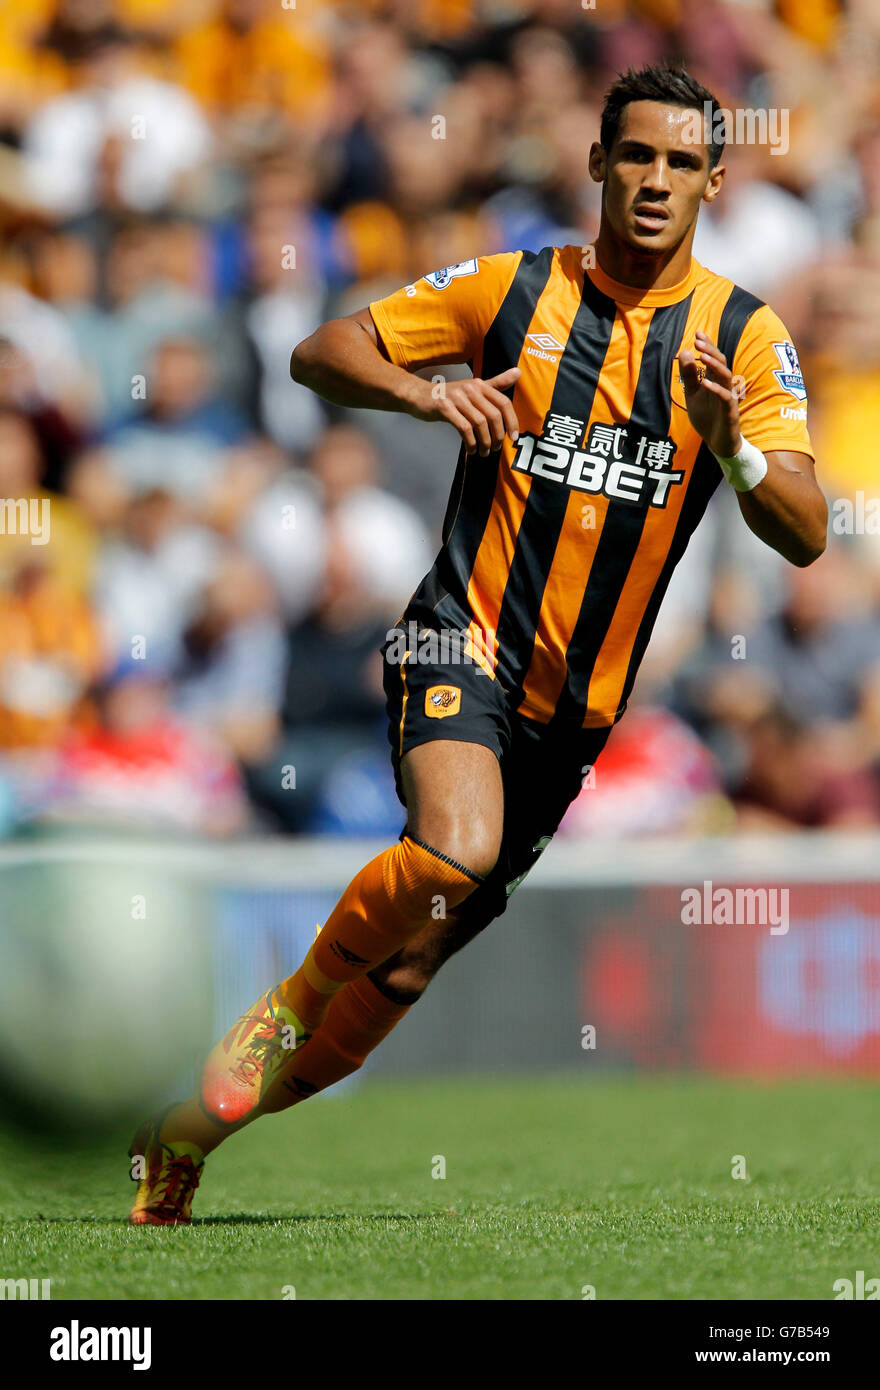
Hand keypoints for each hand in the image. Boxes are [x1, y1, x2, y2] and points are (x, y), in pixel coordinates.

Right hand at [408, 367, 520, 455]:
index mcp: (480, 385)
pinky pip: (464, 428)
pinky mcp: (444, 408)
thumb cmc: (449, 395)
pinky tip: (471, 449)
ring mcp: (457, 398)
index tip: (513, 437)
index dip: (512, 421)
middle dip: (497, 436)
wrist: (418, 395)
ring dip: (484, 442)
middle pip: (493, 415)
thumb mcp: (473, 387)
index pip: (504, 403)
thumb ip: (496, 383)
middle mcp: (470, 389)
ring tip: (483, 452)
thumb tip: (519, 371)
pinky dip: (470, 442)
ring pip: (479, 423)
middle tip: (495, 448)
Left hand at [677, 331, 741, 457]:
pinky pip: (725, 397)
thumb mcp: (692, 394)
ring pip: (725, 376)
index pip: (713, 358)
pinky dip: (716, 389)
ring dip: (714, 365)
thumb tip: (683, 351)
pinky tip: (705, 382)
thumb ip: (689, 376)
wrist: (717, 443)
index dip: (707, 346)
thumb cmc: (707, 417)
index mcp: (715, 379)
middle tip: (698, 340)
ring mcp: (728, 397)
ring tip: (702, 356)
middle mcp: (724, 385)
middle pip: (721, 362)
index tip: (697, 333)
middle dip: (710, 350)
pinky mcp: (730, 411)